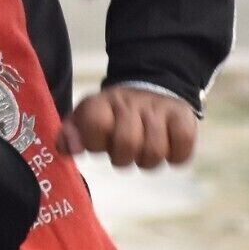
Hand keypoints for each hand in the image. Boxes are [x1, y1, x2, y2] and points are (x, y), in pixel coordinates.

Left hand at [60, 86, 197, 170]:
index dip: (97, 143)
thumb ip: (70, 134)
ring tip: (143, 150)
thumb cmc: (112, 117)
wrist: (149, 89)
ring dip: (148, 160)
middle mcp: (131, 102)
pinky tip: (167, 147)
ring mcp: (158, 109)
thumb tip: (65, 148)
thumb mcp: (85, 120)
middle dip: (123, 158)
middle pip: (127, 143)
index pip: (96, 125)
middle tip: (124, 151)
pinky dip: (175, 156)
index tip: (100, 143)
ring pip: (155, 151)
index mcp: (102, 102)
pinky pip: (183, 147)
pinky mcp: (183, 116)